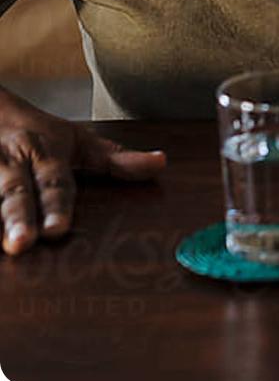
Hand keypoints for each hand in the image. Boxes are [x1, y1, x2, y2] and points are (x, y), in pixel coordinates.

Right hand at [0, 90, 165, 255]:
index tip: (58, 230)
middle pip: (13, 192)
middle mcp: (11, 162)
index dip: (56, 205)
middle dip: (17, 217)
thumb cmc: (36, 132)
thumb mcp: (76, 140)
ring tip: (5, 248)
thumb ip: (114, 159)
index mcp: (43, 152)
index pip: (53, 181)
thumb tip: (162, 164)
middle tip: (22, 244)